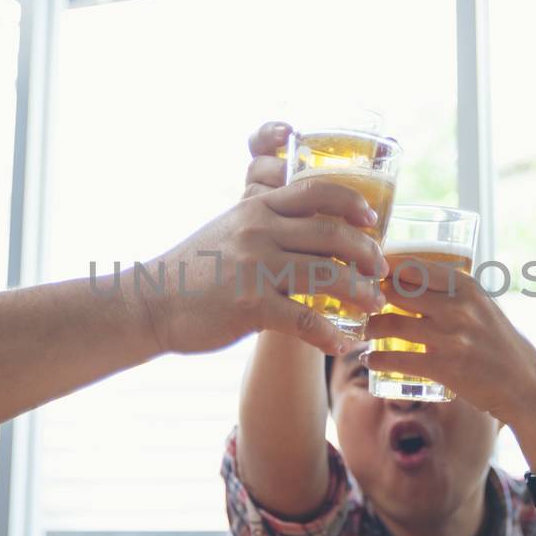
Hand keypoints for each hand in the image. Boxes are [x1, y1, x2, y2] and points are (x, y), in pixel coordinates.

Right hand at [138, 125, 387, 356]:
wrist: (152, 302)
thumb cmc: (196, 270)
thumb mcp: (230, 230)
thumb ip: (266, 225)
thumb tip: (314, 233)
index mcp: (256, 208)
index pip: (316, 191)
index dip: (352, 203)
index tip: (372, 220)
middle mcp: (258, 231)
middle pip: (331, 233)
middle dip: (366, 252)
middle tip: (382, 269)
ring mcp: (255, 267)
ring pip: (326, 275)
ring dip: (359, 292)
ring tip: (373, 305)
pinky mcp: (249, 305)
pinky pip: (304, 320)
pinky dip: (328, 335)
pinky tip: (340, 344)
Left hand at [360, 259, 535, 425]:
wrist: (525, 385)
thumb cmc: (500, 344)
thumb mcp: (483, 307)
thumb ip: (452, 294)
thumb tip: (408, 281)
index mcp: (467, 286)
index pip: (413, 267)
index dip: (384, 269)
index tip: (367, 274)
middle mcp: (458, 306)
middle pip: (397, 291)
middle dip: (372, 297)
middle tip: (360, 303)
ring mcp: (451, 337)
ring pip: (391, 324)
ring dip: (370, 328)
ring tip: (365, 331)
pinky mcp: (445, 367)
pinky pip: (398, 359)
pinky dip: (377, 360)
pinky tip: (370, 361)